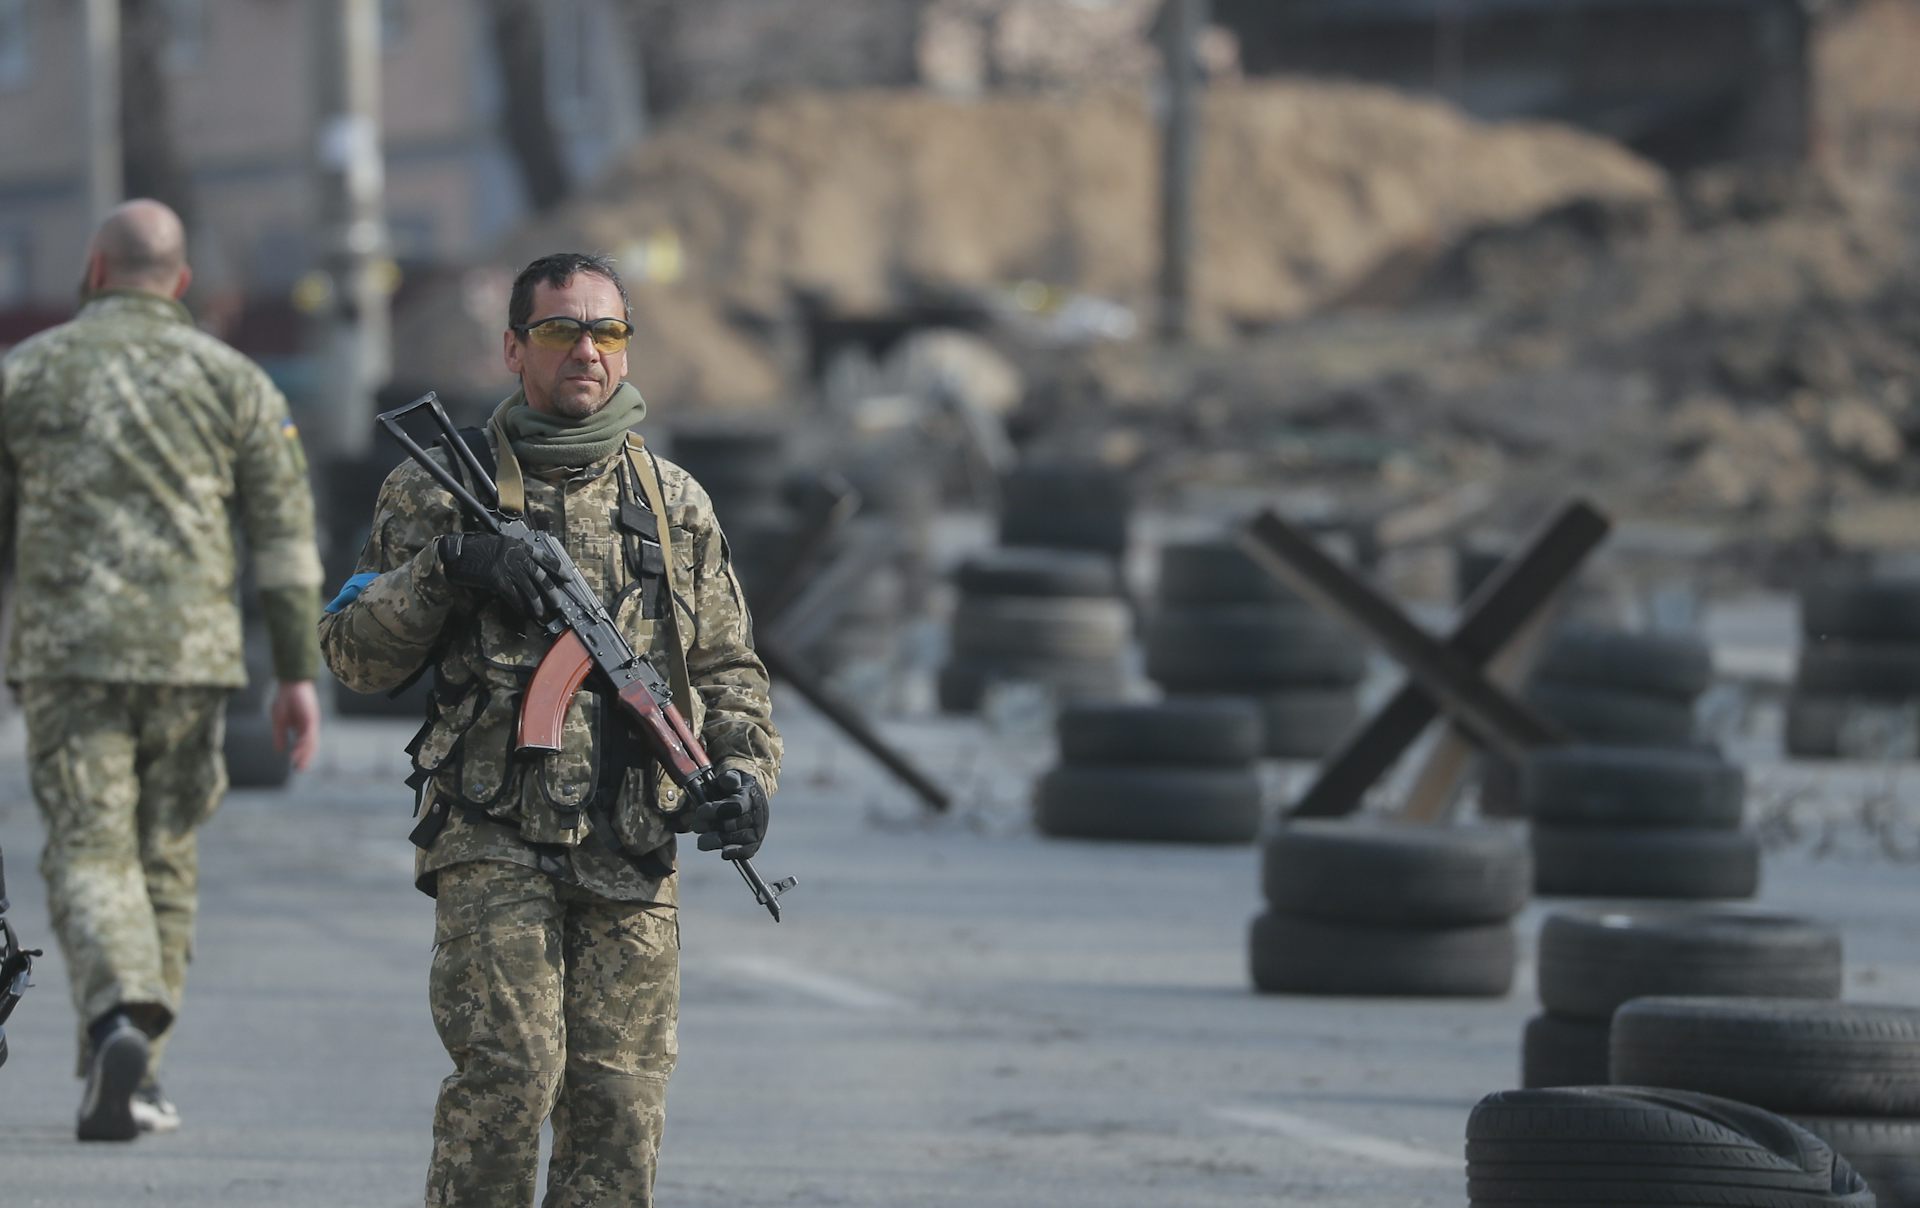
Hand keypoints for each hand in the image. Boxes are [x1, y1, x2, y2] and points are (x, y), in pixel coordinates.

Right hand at [270, 681, 320, 771]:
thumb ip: (280, 735)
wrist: (291, 683)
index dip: (300, 755)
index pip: (303, 744)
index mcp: (301, 727)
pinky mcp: (311, 717)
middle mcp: (308, 726)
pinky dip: (305, 743)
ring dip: (305, 754)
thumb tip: (280, 751)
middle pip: (309, 745)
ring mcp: (311, 722)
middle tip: (300, 769)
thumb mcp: (279, 720)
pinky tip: (300, 750)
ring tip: (299, 764)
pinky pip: (309, 733)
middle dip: (305, 758)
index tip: (295, 766)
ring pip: (310, 741)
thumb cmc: (285, 699)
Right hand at [437, 533, 558, 618]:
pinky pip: (512, 595)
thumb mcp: (498, 547)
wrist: (454, 552)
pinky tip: (524, 612)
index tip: (568, 577)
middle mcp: (515, 554)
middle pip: (540, 575)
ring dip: (536, 603)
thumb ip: (514, 556)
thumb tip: (526, 572)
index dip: (557, 568)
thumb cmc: (474, 549)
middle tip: (558, 602)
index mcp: (517, 545)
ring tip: (542, 613)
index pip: (543, 557)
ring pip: (528, 587)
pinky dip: (519, 605)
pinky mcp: (496, 578)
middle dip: (551, 590)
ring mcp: (506, 566)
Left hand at [682, 768, 768, 860]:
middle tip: (696, 826)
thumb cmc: (737, 787)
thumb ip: (729, 778)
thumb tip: (727, 780)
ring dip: (717, 841)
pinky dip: (735, 853)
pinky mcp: (755, 843)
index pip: (735, 807)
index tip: (700, 811)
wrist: (752, 797)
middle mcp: (757, 814)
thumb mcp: (733, 776)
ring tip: (701, 841)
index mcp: (751, 796)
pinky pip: (747, 851)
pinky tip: (723, 853)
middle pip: (733, 825)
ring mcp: (757, 830)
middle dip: (711, 826)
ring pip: (738, 839)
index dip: (716, 811)